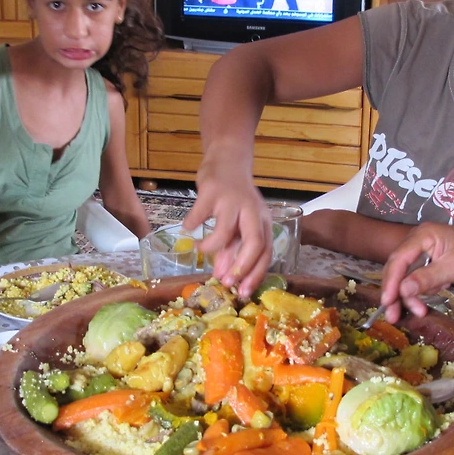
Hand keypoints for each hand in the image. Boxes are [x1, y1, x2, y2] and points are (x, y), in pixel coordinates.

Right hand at [186, 156, 272, 296]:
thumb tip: (223, 276)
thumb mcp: (239, 224)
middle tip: (225, 282)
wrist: (227, 161)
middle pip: (254, 243)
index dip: (254, 275)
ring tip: (200, 250)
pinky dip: (192, 226)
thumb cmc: (234, 198)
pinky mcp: (212, 192)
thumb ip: (232, 250)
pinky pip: (199, 216)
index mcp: (263, 221)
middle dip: (240, 267)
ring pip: (225, 232)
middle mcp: (252, 211)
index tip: (242, 293)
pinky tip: (188, 230)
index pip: (265, 252)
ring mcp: (233, 201)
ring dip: (210, 247)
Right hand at [379, 223, 453, 321]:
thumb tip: (403, 290)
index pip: (399, 259)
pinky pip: (414, 279)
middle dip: (395, 293)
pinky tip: (430, 296)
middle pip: (396, 269)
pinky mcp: (425, 262)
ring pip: (404, 277)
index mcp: (422, 236)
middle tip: (393, 316)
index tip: (387, 302)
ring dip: (408, 296)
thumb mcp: (453, 268)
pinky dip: (419, 292)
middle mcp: (416, 241)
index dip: (391, 282)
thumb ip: (427, 278)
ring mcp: (420, 252)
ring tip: (419, 311)